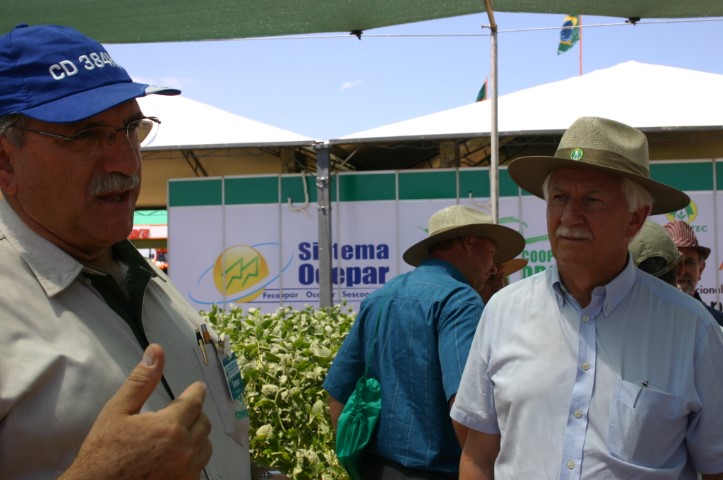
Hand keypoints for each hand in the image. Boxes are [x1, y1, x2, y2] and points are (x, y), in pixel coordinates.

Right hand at [60, 344, 212, 479]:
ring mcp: (186, 470)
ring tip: (176, 435)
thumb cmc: (103, 452)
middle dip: (193, 414)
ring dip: (195, 436)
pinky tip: (174, 455)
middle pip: (203, 422)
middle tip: (178, 413)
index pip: (195, 401)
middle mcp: (184, 449)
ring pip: (205, 445)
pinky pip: (199, 466)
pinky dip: (192, 457)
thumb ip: (141, 381)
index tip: (196, 388)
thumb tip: (156, 351)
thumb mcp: (117, 411)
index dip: (196, 392)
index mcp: (169, 426)